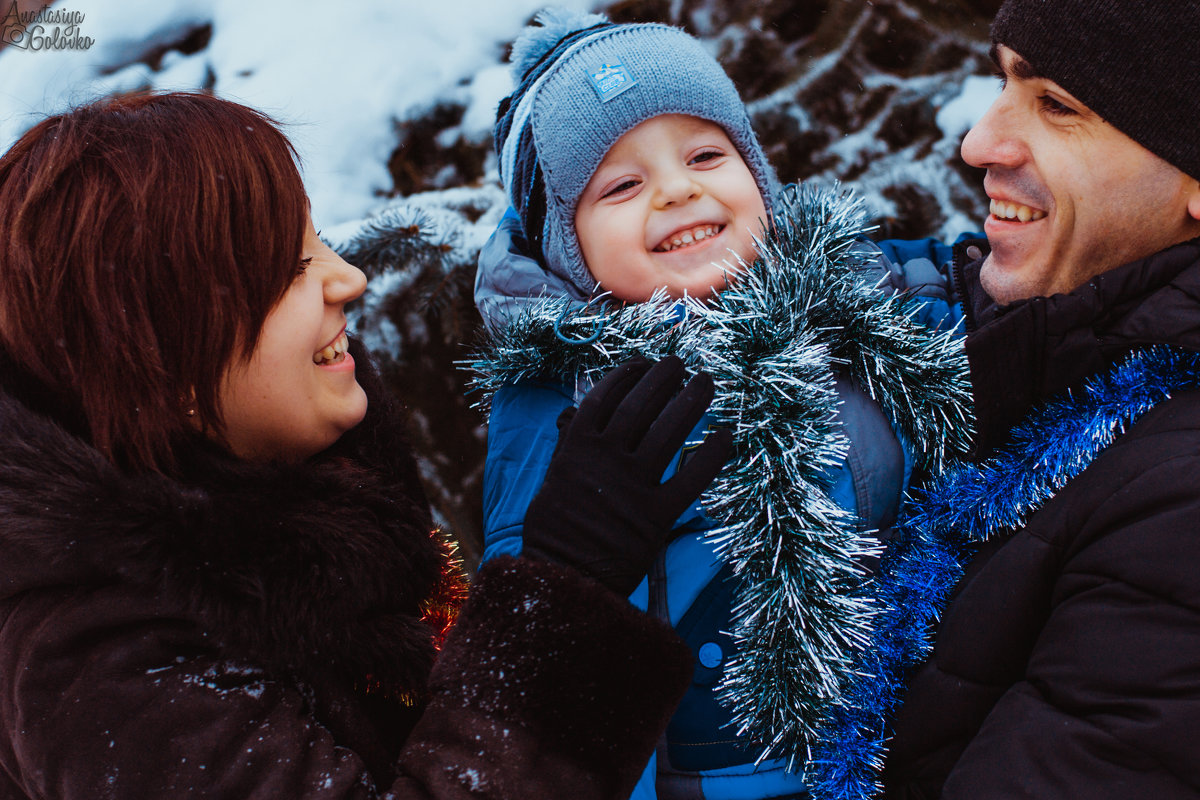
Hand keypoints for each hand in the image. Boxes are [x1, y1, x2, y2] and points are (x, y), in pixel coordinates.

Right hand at [522, 355, 731, 595]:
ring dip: (691, 401)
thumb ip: (569, 445)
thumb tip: (575, 413)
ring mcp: (632, 485)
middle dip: (664, 377)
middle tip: (681, 364)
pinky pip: (693, 478)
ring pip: (668, 431)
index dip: (628, 373)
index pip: (606, 395)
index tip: (644, 363)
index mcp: (576, 446)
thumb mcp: (552, 477)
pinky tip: (725, 435)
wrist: (564, 578)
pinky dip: (712, 454)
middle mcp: (606, 458)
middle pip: (642, 404)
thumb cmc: (554, 529)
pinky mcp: (656, 516)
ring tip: (705, 383)